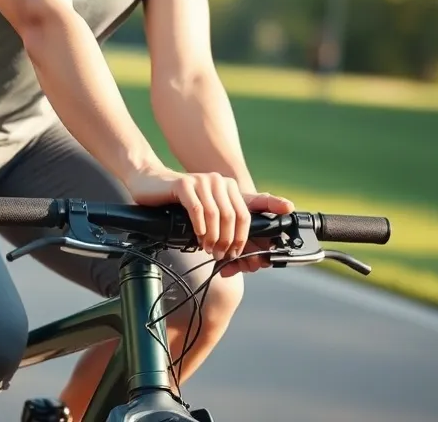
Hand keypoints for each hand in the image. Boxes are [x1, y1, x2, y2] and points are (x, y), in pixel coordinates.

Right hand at [124, 170, 292, 269]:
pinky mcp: (184, 184)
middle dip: (232, 241)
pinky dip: (201, 228)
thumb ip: (222, 226)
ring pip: (218, 216)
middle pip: (236, 216)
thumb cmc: (177, 204)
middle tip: (224, 256)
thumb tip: (239, 252)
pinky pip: (199, 210)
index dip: (271, 204)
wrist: (148, 184)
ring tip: (210, 250)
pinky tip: (199, 237)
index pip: (253, 201)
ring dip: (216, 238)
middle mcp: (218, 182)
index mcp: (227, 188)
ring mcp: (202, 181)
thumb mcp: (204, 213)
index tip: (288, 209)